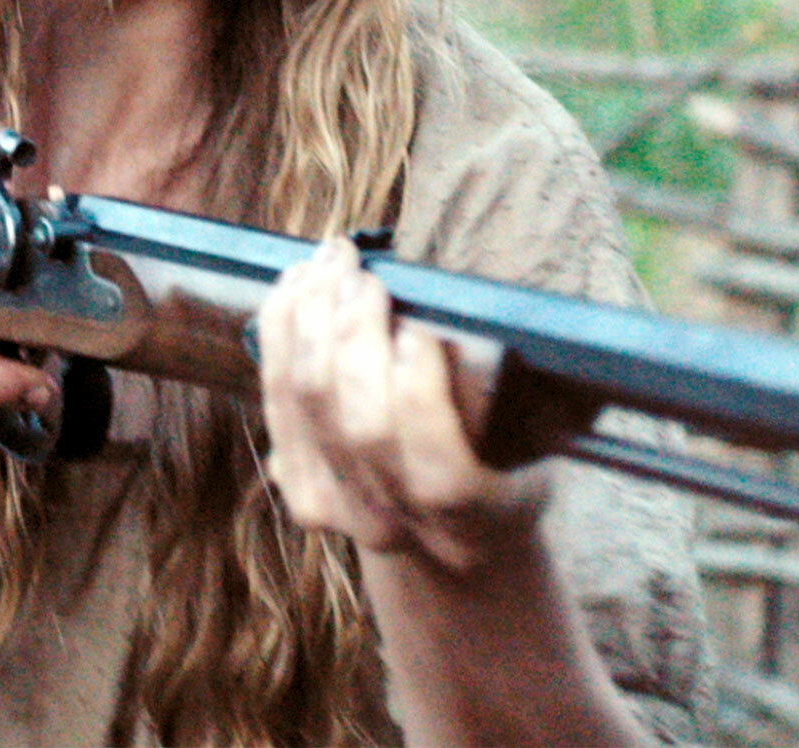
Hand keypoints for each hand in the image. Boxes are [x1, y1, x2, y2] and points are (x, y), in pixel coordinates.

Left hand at [258, 237, 551, 572]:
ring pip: (304, 402)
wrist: (440, 535)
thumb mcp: (523, 441)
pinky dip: (280, 330)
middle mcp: (395, 524)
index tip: (419, 332)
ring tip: (330, 263)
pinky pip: (274, 394)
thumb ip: (489, 395)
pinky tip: (296, 284)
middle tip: (364, 276)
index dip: (420, 397)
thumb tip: (449, 325)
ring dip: (310, 318)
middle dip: (353, 336)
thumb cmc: (496, 467)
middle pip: (357, 426)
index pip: (441, 475)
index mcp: (470, 522)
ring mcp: (336, 508)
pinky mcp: (295, 484)